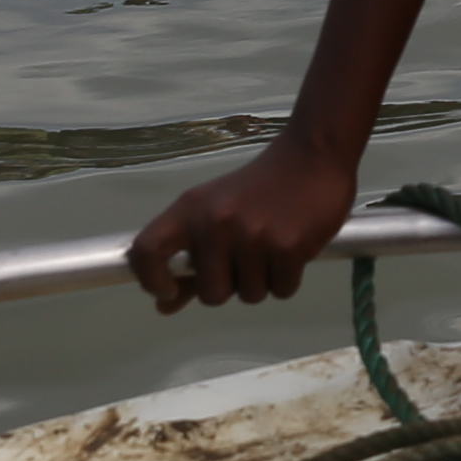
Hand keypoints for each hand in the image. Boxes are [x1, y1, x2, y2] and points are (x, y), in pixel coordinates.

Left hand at [125, 137, 358, 314]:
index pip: (146, 250)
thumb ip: (190, 259)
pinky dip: (288, 279)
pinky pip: (282, 290)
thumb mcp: (217, 212)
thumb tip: (164, 304)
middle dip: (231, 287)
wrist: (313, 156)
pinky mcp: (288, 246)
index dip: (151, 280)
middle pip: (210, 293)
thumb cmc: (261, 186)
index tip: (168, 290)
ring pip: (249, 296)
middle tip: (247, 258)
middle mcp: (216, 222)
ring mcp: (253, 235)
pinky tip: (293, 249)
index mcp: (191, 210)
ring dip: (263, 281)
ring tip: (272, 247)